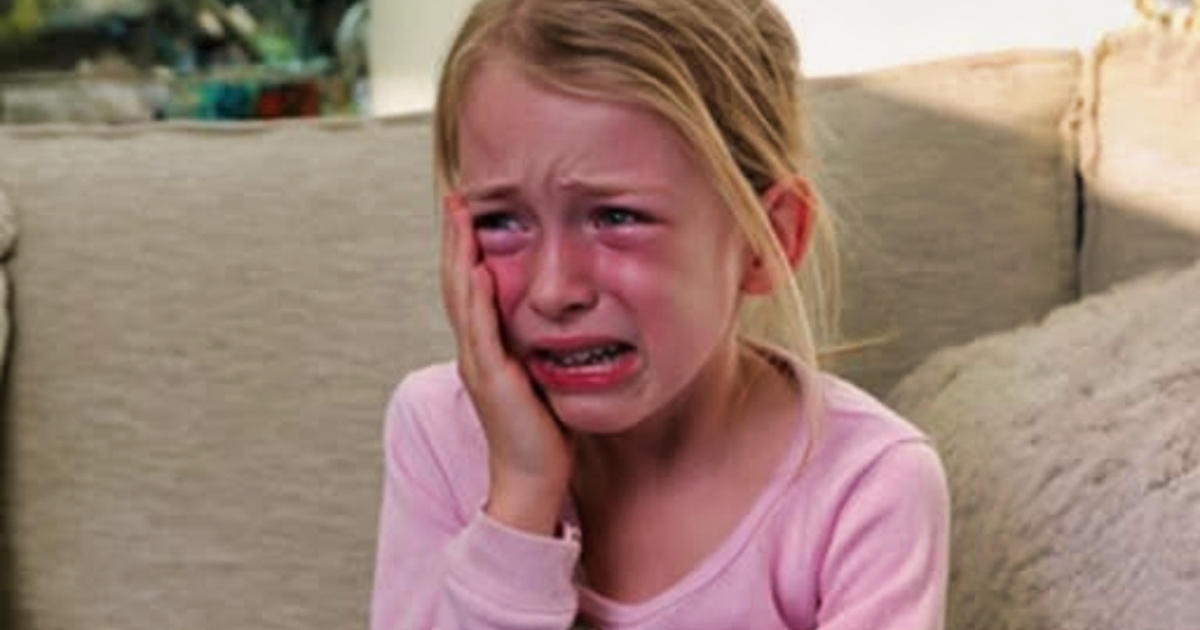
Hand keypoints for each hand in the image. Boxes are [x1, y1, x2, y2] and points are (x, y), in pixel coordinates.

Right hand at [440, 194, 573, 535]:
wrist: (530, 478)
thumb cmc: (542, 431)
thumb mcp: (538, 374)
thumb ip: (537, 344)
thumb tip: (558, 315)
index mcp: (485, 347)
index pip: (469, 286)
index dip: (465, 247)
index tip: (468, 210)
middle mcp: (474, 350)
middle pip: (456, 282)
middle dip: (455, 238)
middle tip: (455, 198)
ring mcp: (479, 363)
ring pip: (461, 299)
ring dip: (458, 255)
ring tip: (460, 217)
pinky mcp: (493, 379)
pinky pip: (481, 331)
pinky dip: (476, 299)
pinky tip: (477, 269)